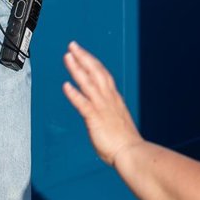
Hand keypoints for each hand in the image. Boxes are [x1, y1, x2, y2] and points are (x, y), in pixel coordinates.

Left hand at [62, 41, 143, 165]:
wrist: (133, 153)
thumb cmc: (126, 143)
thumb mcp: (118, 122)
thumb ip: (110, 114)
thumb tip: (104, 114)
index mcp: (114, 99)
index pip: (103, 74)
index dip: (92, 62)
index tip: (83, 53)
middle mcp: (109, 99)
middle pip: (96, 72)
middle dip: (84, 57)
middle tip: (72, 45)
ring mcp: (102, 108)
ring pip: (89, 83)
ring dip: (77, 68)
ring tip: (67, 57)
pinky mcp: (96, 119)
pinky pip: (83, 104)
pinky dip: (74, 94)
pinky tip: (66, 85)